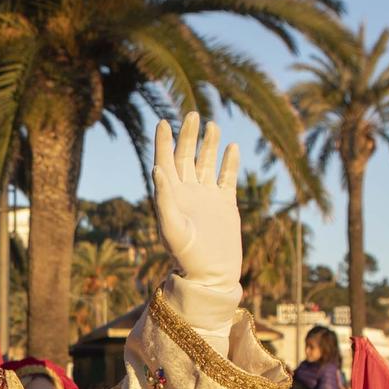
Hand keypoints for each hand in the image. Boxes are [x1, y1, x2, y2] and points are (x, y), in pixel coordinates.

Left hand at [152, 112, 241, 291]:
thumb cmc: (186, 255)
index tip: (162, 121)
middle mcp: (187, 192)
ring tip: (211, 124)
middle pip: (186, 156)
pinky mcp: (225, 203)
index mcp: (171, 195)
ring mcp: (207, 196)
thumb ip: (164, 198)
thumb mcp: (171, 227)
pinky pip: (226, 177)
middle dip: (188, 136)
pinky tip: (231, 147)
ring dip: (208, 144)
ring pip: (206, 163)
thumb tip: (157, 168)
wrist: (210, 274)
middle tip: (192, 114)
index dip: (163, 142)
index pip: (165, 161)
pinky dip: (229, 162)